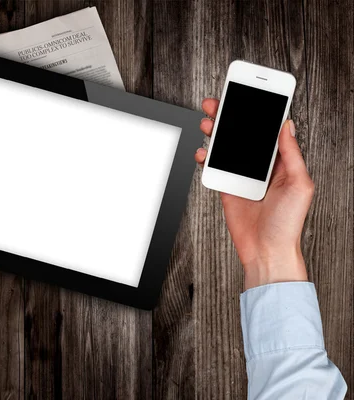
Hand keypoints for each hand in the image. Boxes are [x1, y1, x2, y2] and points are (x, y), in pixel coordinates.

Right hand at [195, 98, 313, 289]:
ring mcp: (242, 175)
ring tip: (208, 122)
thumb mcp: (300, 183)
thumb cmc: (288, 223)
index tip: (250, 94)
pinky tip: (203, 151)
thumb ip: (291, 154)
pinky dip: (206, 156)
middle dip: (230, 116)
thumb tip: (287, 125)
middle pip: (243, 134)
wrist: (267, 250)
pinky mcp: (226, 186)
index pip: (268, 129)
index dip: (260, 111)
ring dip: (215, 132)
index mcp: (281, 162)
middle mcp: (261, 166)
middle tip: (219, 102)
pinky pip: (214, 166)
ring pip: (225, 146)